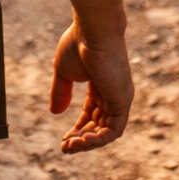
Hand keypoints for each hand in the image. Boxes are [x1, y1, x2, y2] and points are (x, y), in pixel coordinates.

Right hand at [49, 18, 133, 153]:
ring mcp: (119, 98)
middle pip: (99, 126)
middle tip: (65, 148)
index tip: (63, 140)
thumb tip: (55, 113)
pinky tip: (83, 140)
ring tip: (70, 145)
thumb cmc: (77, 44)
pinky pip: (114, 130)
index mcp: (99, 84)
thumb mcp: (63, 72)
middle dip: (81, 140)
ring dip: (88, 143)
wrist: (92, 31)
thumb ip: (61, 92)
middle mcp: (112, 93)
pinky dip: (99, 140)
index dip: (77, 128)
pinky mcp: (123, 101)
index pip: (91, 114)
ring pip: (107, 132)